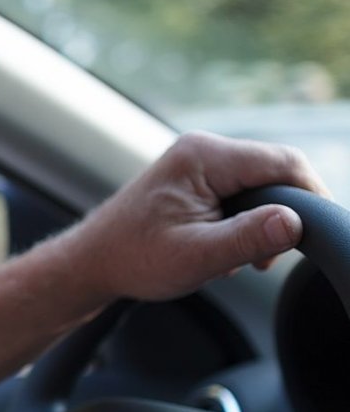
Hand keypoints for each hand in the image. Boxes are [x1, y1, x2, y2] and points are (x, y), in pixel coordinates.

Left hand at [69, 131, 329, 301]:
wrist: (94, 261)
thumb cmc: (134, 257)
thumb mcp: (196, 256)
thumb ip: (248, 238)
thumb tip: (295, 222)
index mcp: (203, 156)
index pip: (284, 163)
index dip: (311, 196)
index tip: (316, 234)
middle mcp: (204, 150)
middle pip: (277, 172)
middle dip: (283, 215)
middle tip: (265, 258)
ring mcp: (201, 163)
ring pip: (263, 186)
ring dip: (262, 223)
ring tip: (237, 259)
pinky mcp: (200, 179)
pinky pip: (244, 194)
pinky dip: (245, 223)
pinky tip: (225, 250)